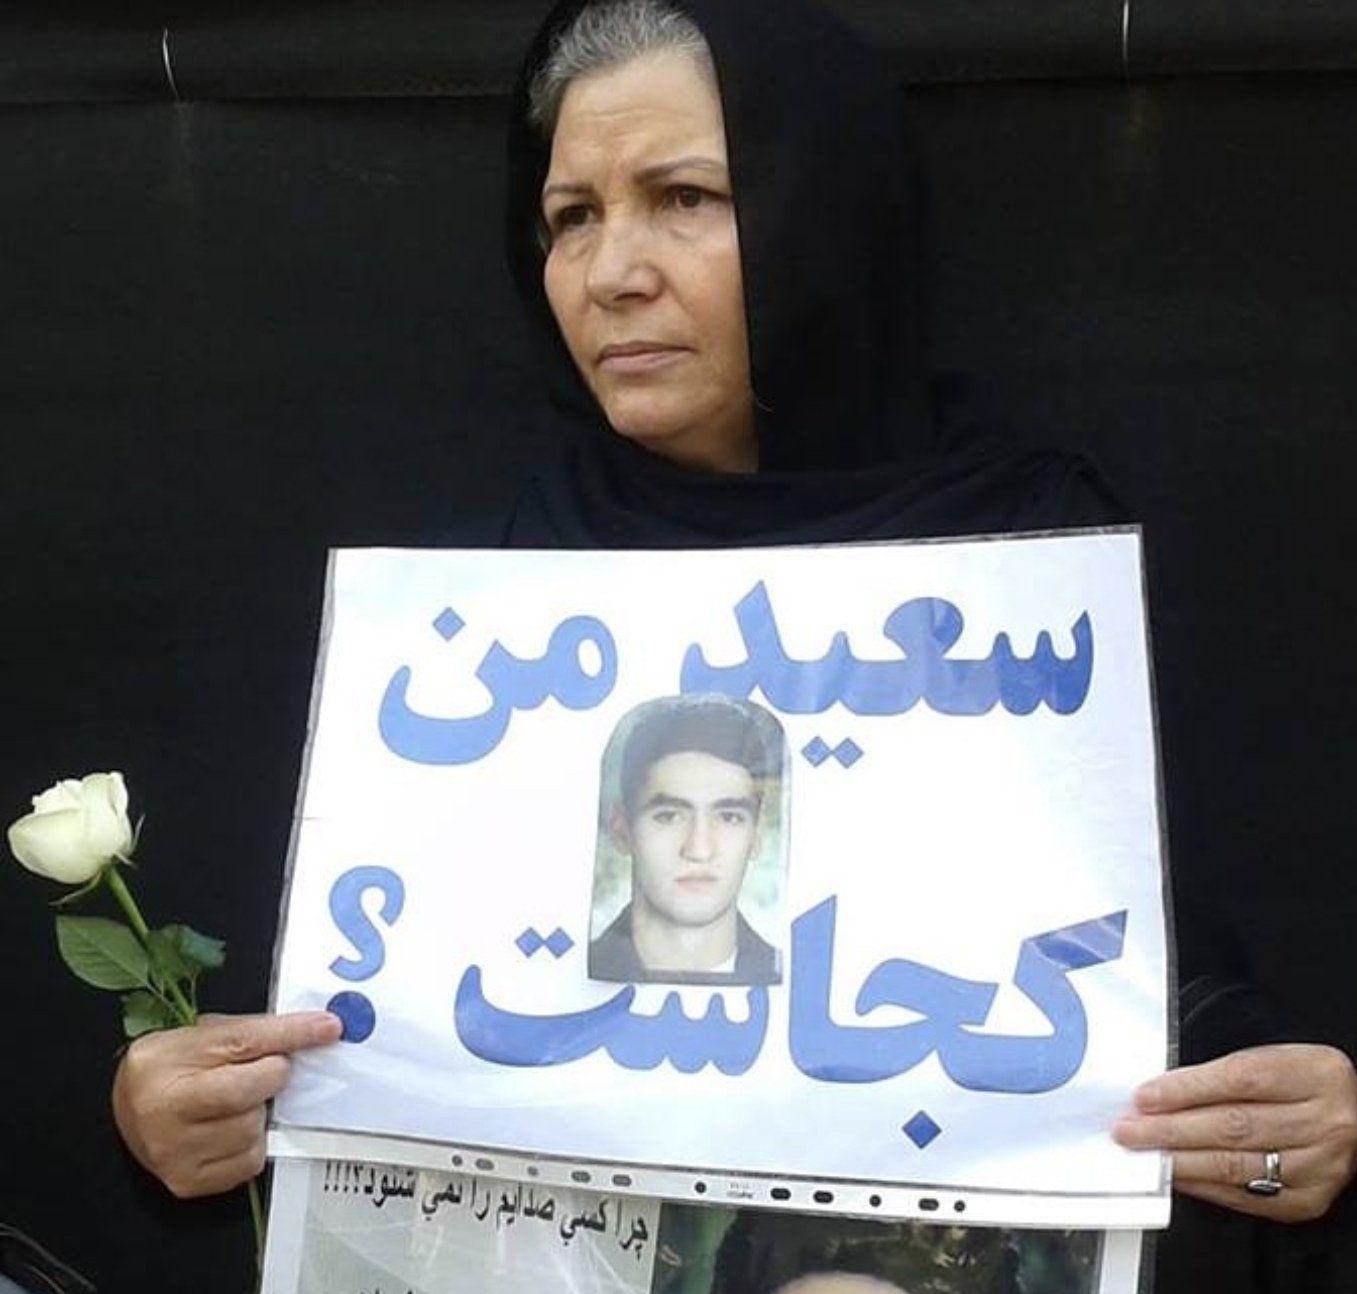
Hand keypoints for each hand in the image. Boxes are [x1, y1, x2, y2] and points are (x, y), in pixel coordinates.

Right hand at [112, 1011, 342, 1198]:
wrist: (128, 1109)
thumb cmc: (172, 1067)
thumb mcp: (203, 1035)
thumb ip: (256, 1031)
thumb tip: (319, 1028)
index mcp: (162, 1062)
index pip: (242, 1042)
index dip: (291, 1034)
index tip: (327, 1027)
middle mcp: (162, 1111)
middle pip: (249, 1091)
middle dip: (271, 1077)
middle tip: (265, 1071)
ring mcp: (172, 1152)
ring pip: (253, 1130)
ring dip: (259, 1114)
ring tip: (238, 1104)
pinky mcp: (187, 1181)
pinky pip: (248, 1162)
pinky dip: (252, 1145)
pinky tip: (232, 1131)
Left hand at [1114, 1043, 1356, 1220]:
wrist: (1356, 1120)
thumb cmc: (1302, 1085)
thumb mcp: (1275, 1061)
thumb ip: (1222, 1074)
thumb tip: (1158, 1093)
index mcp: (1315, 1074)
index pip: (1239, 1079)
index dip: (1185, 1088)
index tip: (1144, 1096)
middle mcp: (1324, 1122)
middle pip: (1234, 1125)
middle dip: (1171, 1129)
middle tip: (1130, 1129)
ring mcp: (1319, 1165)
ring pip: (1237, 1164)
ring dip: (1180, 1160)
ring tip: (1145, 1153)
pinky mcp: (1309, 1200)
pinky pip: (1248, 1196)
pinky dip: (1205, 1186)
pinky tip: (1178, 1174)